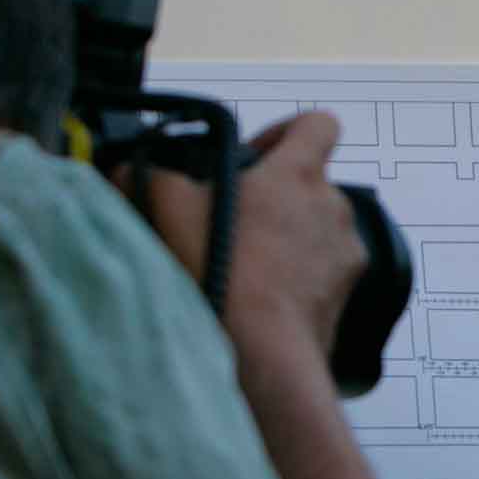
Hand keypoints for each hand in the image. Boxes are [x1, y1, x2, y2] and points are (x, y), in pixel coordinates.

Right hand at [114, 110, 364, 354]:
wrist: (265, 354)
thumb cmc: (224, 276)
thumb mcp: (169, 211)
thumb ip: (151, 176)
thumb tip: (131, 170)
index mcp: (299, 174)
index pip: (318, 124)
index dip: (288, 132)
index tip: (256, 159)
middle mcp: (334, 207)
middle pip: (311, 184)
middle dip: (276, 197)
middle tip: (234, 221)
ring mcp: (347, 253)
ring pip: (318, 231)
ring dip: (289, 239)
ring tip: (248, 266)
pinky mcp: (348, 293)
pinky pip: (324, 273)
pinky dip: (301, 278)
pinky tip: (265, 297)